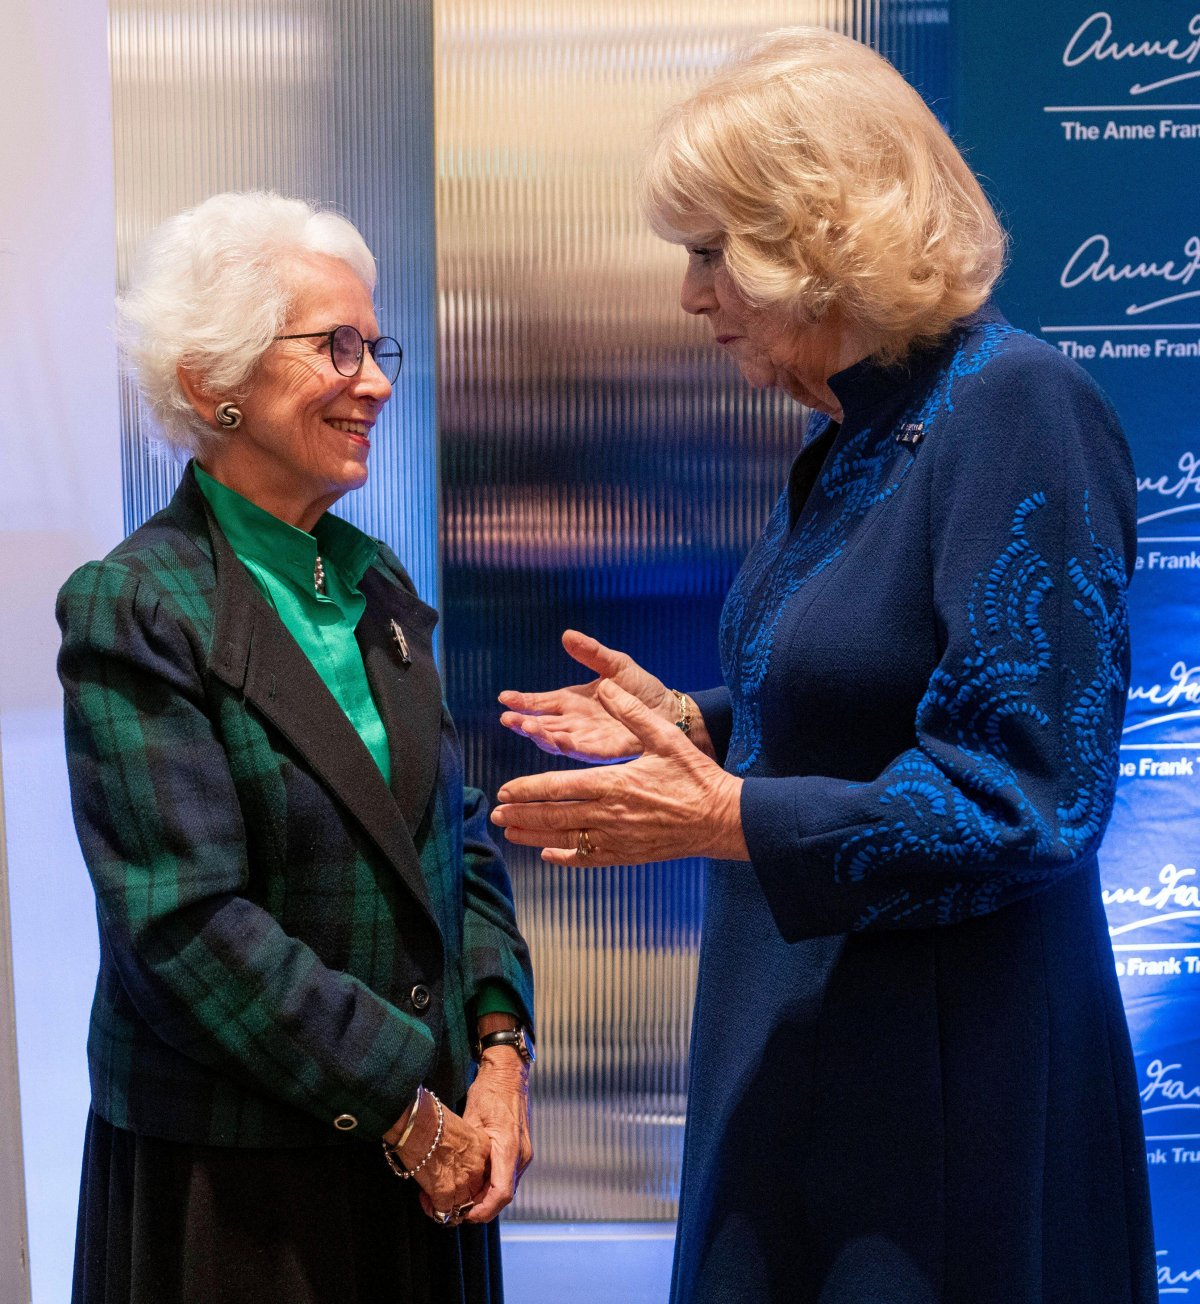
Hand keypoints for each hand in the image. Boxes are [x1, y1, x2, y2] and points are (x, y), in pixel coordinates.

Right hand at [398, 1095, 490, 1221]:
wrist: (417, 1121)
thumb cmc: (431, 1118)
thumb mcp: (459, 1127)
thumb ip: (463, 1146)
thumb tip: (453, 1156)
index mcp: (483, 1148)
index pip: (483, 1174)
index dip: (469, 1179)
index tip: (456, 1177)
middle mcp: (477, 1167)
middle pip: (474, 1193)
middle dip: (459, 1196)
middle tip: (444, 1192)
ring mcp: (463, 1181)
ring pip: (460, 1207)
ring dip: (447, 1206)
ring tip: (432, 1199)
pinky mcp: (445, 1192)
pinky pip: (444, 1212)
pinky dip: (434, 1209)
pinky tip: (425, 1199)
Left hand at [460, 1049, 532, 1222]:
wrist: (509, 1073)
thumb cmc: (490, 1091)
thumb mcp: (471, 1118)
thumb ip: (467, 1149)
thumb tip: (452, 1176)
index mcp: (509, 1147)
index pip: (502, 1193)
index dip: (483, 1210)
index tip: (465, 1215)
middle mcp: (522, 1155)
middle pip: (504, 1196)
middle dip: (482, 1209)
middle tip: (456, 1211)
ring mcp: (524, 1154)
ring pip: (507, 1188)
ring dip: (487, 1198)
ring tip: (461, 1199)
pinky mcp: (521, 1151)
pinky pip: (507, 1176)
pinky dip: (492, 1186)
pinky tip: (474, 1183)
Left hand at [492, 680, 747, 864]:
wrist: (721, 818)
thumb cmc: (694, 775)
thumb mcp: (665, 737)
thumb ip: (631, 713)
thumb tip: (604, 688)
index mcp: (616, 783)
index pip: (561, 788)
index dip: (529, 790)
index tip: (505, 791)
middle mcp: (612, 814)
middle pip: (556, 817)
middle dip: (523, 815)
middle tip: (496, 814)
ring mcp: (620, 838)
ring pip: (568, 840)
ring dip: (535, 836)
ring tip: (510, 833)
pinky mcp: (630, 854)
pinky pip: (591, 859)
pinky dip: (567, 858)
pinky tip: (549, 855)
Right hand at [498, 630, 675, 763]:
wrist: (670, 710)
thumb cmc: (642, 689)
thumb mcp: (615, 664)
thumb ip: (592, 653)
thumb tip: (568, 635)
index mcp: (573, 701)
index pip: (540, 702)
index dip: (522, 701)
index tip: (504, 697)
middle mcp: (574, 722)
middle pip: (541, 723)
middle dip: (523, 722)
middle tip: (507, 717)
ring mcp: (586, 738)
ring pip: (554, 740)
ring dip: (538, 735)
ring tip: (525, 726)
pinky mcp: (602, 751)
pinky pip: (579, 751)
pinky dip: (565, 746)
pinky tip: (554, 740)